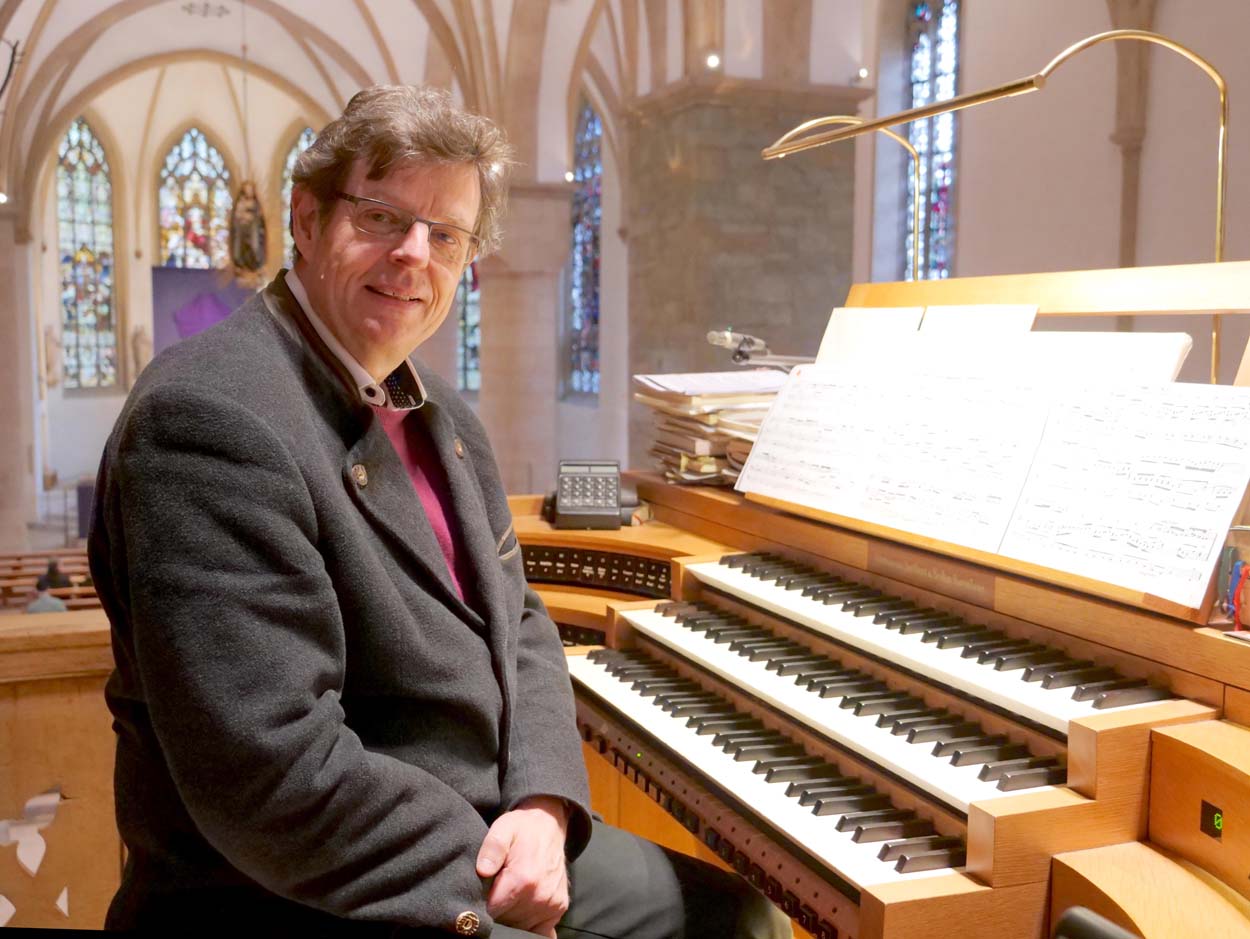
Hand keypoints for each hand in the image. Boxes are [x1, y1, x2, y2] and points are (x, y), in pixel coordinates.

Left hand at [475, 796, 569, 937]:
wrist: (549, 825)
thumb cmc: (522, 829)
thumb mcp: (502, 829)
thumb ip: (491, 848)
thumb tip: (483, 870)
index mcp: (523, 879)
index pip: (491, 910)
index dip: (482, 904)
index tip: (482, 891)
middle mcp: (540, 896)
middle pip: (505, 920)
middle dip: (497, 909)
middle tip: (497, 887)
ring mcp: (552, 904)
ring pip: (519, 926)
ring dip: (511, 915)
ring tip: (510, 892)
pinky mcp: (559, 908)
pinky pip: (537, 929)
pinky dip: (527, 922)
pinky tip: (523, 904)